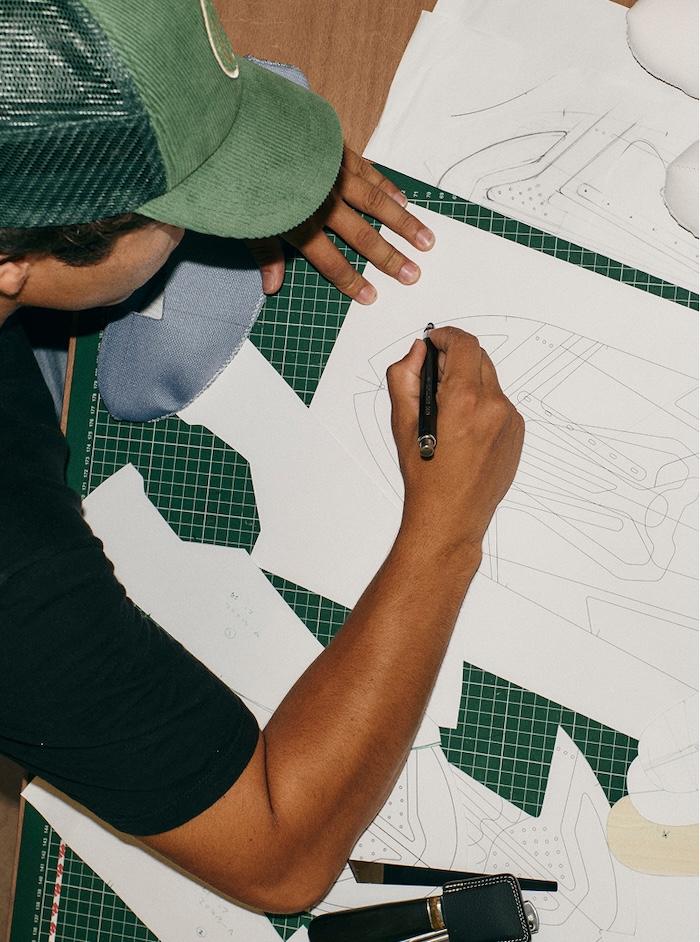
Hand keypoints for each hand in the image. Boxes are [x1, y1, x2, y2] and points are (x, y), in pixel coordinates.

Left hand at [247, 146, 434, 302]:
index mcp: (301, 224)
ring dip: (403, 224)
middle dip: (389, 258)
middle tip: (413, 274)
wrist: (246, 126)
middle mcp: (325, 203)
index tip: (371, 296)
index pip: (331, 262)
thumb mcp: (247, 221)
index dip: (351, 281)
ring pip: (377, 204)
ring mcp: (335, 175)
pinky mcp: (339, 151)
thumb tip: (272, 288)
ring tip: (425, 240)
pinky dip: (388, 187)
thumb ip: (265, 255)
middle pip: (363, 236)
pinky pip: (370, 173)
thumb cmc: (243, 176)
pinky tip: (404, 201)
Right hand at [387, 327, 524, 552]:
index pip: (463, 344)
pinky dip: (482, 404)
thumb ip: (406, 377)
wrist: (451, 516)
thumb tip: (417, 353)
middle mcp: (493, 406)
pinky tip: (463, 429)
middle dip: (455, 360)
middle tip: (434, 378)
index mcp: (464, 399)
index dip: (445, 336)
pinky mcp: (517, 433)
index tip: (434, 342)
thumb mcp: (402, 423)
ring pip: (489, 381)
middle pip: (478, 358)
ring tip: (447, 412)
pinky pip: (499, 404)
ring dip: (469, 383)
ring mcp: (510, 420)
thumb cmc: (426, 476)